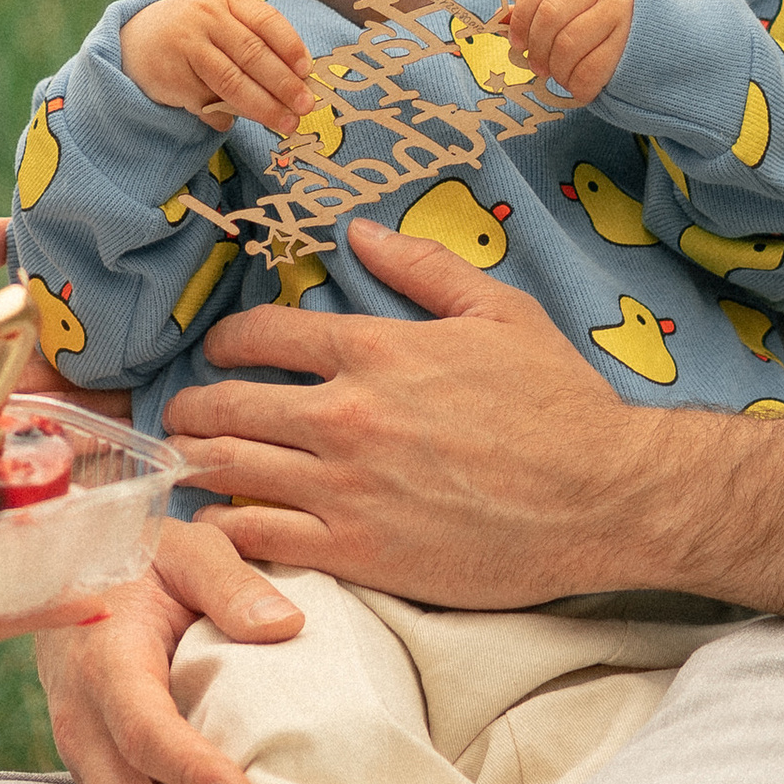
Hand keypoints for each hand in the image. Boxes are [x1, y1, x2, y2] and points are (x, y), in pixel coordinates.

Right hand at [35, 517, 304, 783]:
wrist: (75, 565)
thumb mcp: (188, 547)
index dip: (190, 768)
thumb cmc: (142, 556)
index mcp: (105, 659)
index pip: (145, 727)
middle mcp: (84, 719)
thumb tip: (284, 627)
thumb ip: (230, 583)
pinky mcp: (101, 770)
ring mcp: (86, 752)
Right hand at [121, 0, 312, 132]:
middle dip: (284, 84)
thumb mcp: (219, 21)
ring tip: (285, 123)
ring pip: (233, 82)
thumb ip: (253, 41)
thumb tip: (296, 82)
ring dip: (263, 107)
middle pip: (253, 54)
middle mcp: (206, 18)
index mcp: (225, 1)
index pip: (266, 21)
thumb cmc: (192, 33)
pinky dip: (224, 117)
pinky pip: (207, 103)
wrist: (132, 41)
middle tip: (305, 106)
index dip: (291, 47)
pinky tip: (230, 123)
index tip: (307, 71)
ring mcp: (187, 46)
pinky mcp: (172, 76)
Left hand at [162, 214, 670, 607]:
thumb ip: (423, 267)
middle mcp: (346, 414)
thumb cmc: (559, 402)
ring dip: (192, 460)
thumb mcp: (500, 311)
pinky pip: (256, 536)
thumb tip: (360, 233)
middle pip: (227, 403)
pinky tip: (213, 522)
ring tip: (180, 460)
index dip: (228, 340)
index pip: (263, 332)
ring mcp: (345, 486)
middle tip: (180, 412)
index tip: (221, 351)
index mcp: (376, 349)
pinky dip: (220, 527)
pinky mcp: (356, 550)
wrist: (603, 497)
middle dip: (192, 404)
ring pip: (227, 467)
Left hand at [503, 0, 634, 105]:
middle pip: (551, 17)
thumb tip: (504, 21)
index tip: (517, 43)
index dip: (520, 19)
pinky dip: (577, 85)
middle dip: (537, 49)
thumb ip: (547, 3)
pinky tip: (577, 87)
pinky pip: (593, 69)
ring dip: (556, 69)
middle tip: (536, 67)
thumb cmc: (614, 11)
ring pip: (569, 44)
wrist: (673, 24)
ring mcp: (623, 11)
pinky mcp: (635, 43)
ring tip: (558, 77)